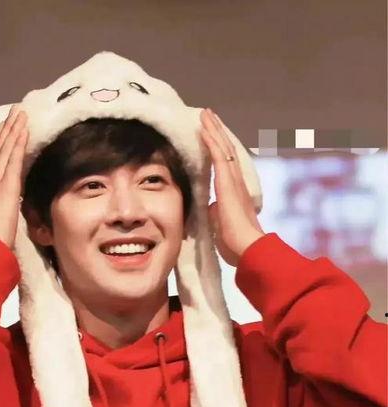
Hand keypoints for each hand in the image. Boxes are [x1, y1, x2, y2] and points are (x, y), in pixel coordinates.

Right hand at [0, 104, 28, 248]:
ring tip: (20, 112)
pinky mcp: (7, 183)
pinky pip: (13, 157)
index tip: (5, 129)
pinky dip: (18, 141)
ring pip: (6, 148)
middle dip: (6, 129)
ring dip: (13, 129)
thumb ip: (1, 212)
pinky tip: (23, 129)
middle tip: (14, 112)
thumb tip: (8, 211)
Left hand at [199, 108, 264, 266]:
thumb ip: (216, 213)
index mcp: (235, 193)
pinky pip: (219, 155)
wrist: (246, 248)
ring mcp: (233, 181)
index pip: (226, 165)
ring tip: (206, 114)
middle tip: (209, 116)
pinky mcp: (228, 182)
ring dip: (214, 130)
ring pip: (223, 148)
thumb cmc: (235, 244)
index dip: (218, 149)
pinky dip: (212, 140)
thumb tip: (210, 208)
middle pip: (226, 151)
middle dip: (217, 132)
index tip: (212, 136)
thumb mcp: (220, 225)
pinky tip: (205, 127)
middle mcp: (237, 183)